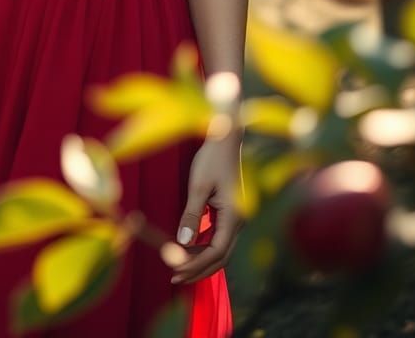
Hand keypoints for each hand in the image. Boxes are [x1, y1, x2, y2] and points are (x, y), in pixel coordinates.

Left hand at [171, 136, 243, 285]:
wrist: (225, 137)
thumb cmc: (212, 158)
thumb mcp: (198, 186)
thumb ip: (192, 216)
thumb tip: (183, 244)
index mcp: (234, 216)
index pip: (216, 252)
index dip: (196, 265)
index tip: (176, 271)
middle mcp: (239, 221)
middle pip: (221, 256)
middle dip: (199, 269)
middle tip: (175, 277)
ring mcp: (236, 217)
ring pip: (220, 248)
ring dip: (201, 260)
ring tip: (179, 266)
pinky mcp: (230, 211)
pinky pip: (218, 236)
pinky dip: (204, 247)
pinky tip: (189, 249)